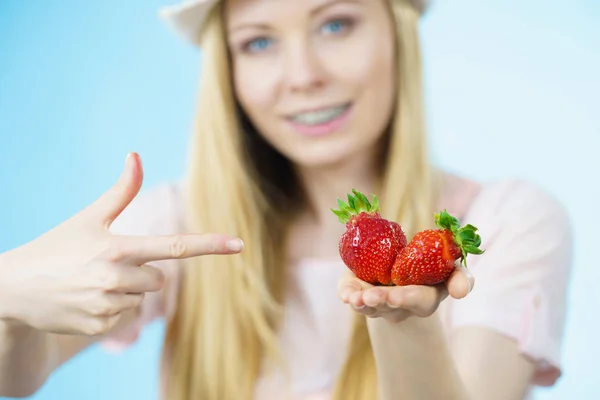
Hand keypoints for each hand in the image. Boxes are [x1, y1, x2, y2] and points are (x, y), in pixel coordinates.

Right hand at [0, 152, 242, 334]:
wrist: (14, 289)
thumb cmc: (57, 248)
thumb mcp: (88, 218)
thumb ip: (120, 191)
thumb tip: (136, 154)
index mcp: (119, 248)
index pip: (176, 246)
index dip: (210, 244)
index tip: (239, 244)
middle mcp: (116, 278)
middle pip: (160, 278)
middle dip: (142, 271)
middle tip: (107, 266)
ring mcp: (108, 306)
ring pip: (142, 299)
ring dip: (126, 291)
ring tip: (91, 284)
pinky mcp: (100, 328)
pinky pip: (126, 318)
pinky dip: (112, 309)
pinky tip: (86, 301)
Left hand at [337, 265, 473, 322]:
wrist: (400, 261)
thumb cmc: (431, 267)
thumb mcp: (450, 269)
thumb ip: (460, 277)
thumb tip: (460, 293)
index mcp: (424, 298)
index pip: (419, 301)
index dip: (407, 298)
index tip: (396, 296)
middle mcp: (400, 305)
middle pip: (390, 307)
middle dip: (381, 301)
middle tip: (371, 297)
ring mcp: (378, 302)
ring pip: (369, 306)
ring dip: (361, 302)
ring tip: (354, 298)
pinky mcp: (359, 291)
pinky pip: (352, 296)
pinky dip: (347, 294)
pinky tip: (345, 295)